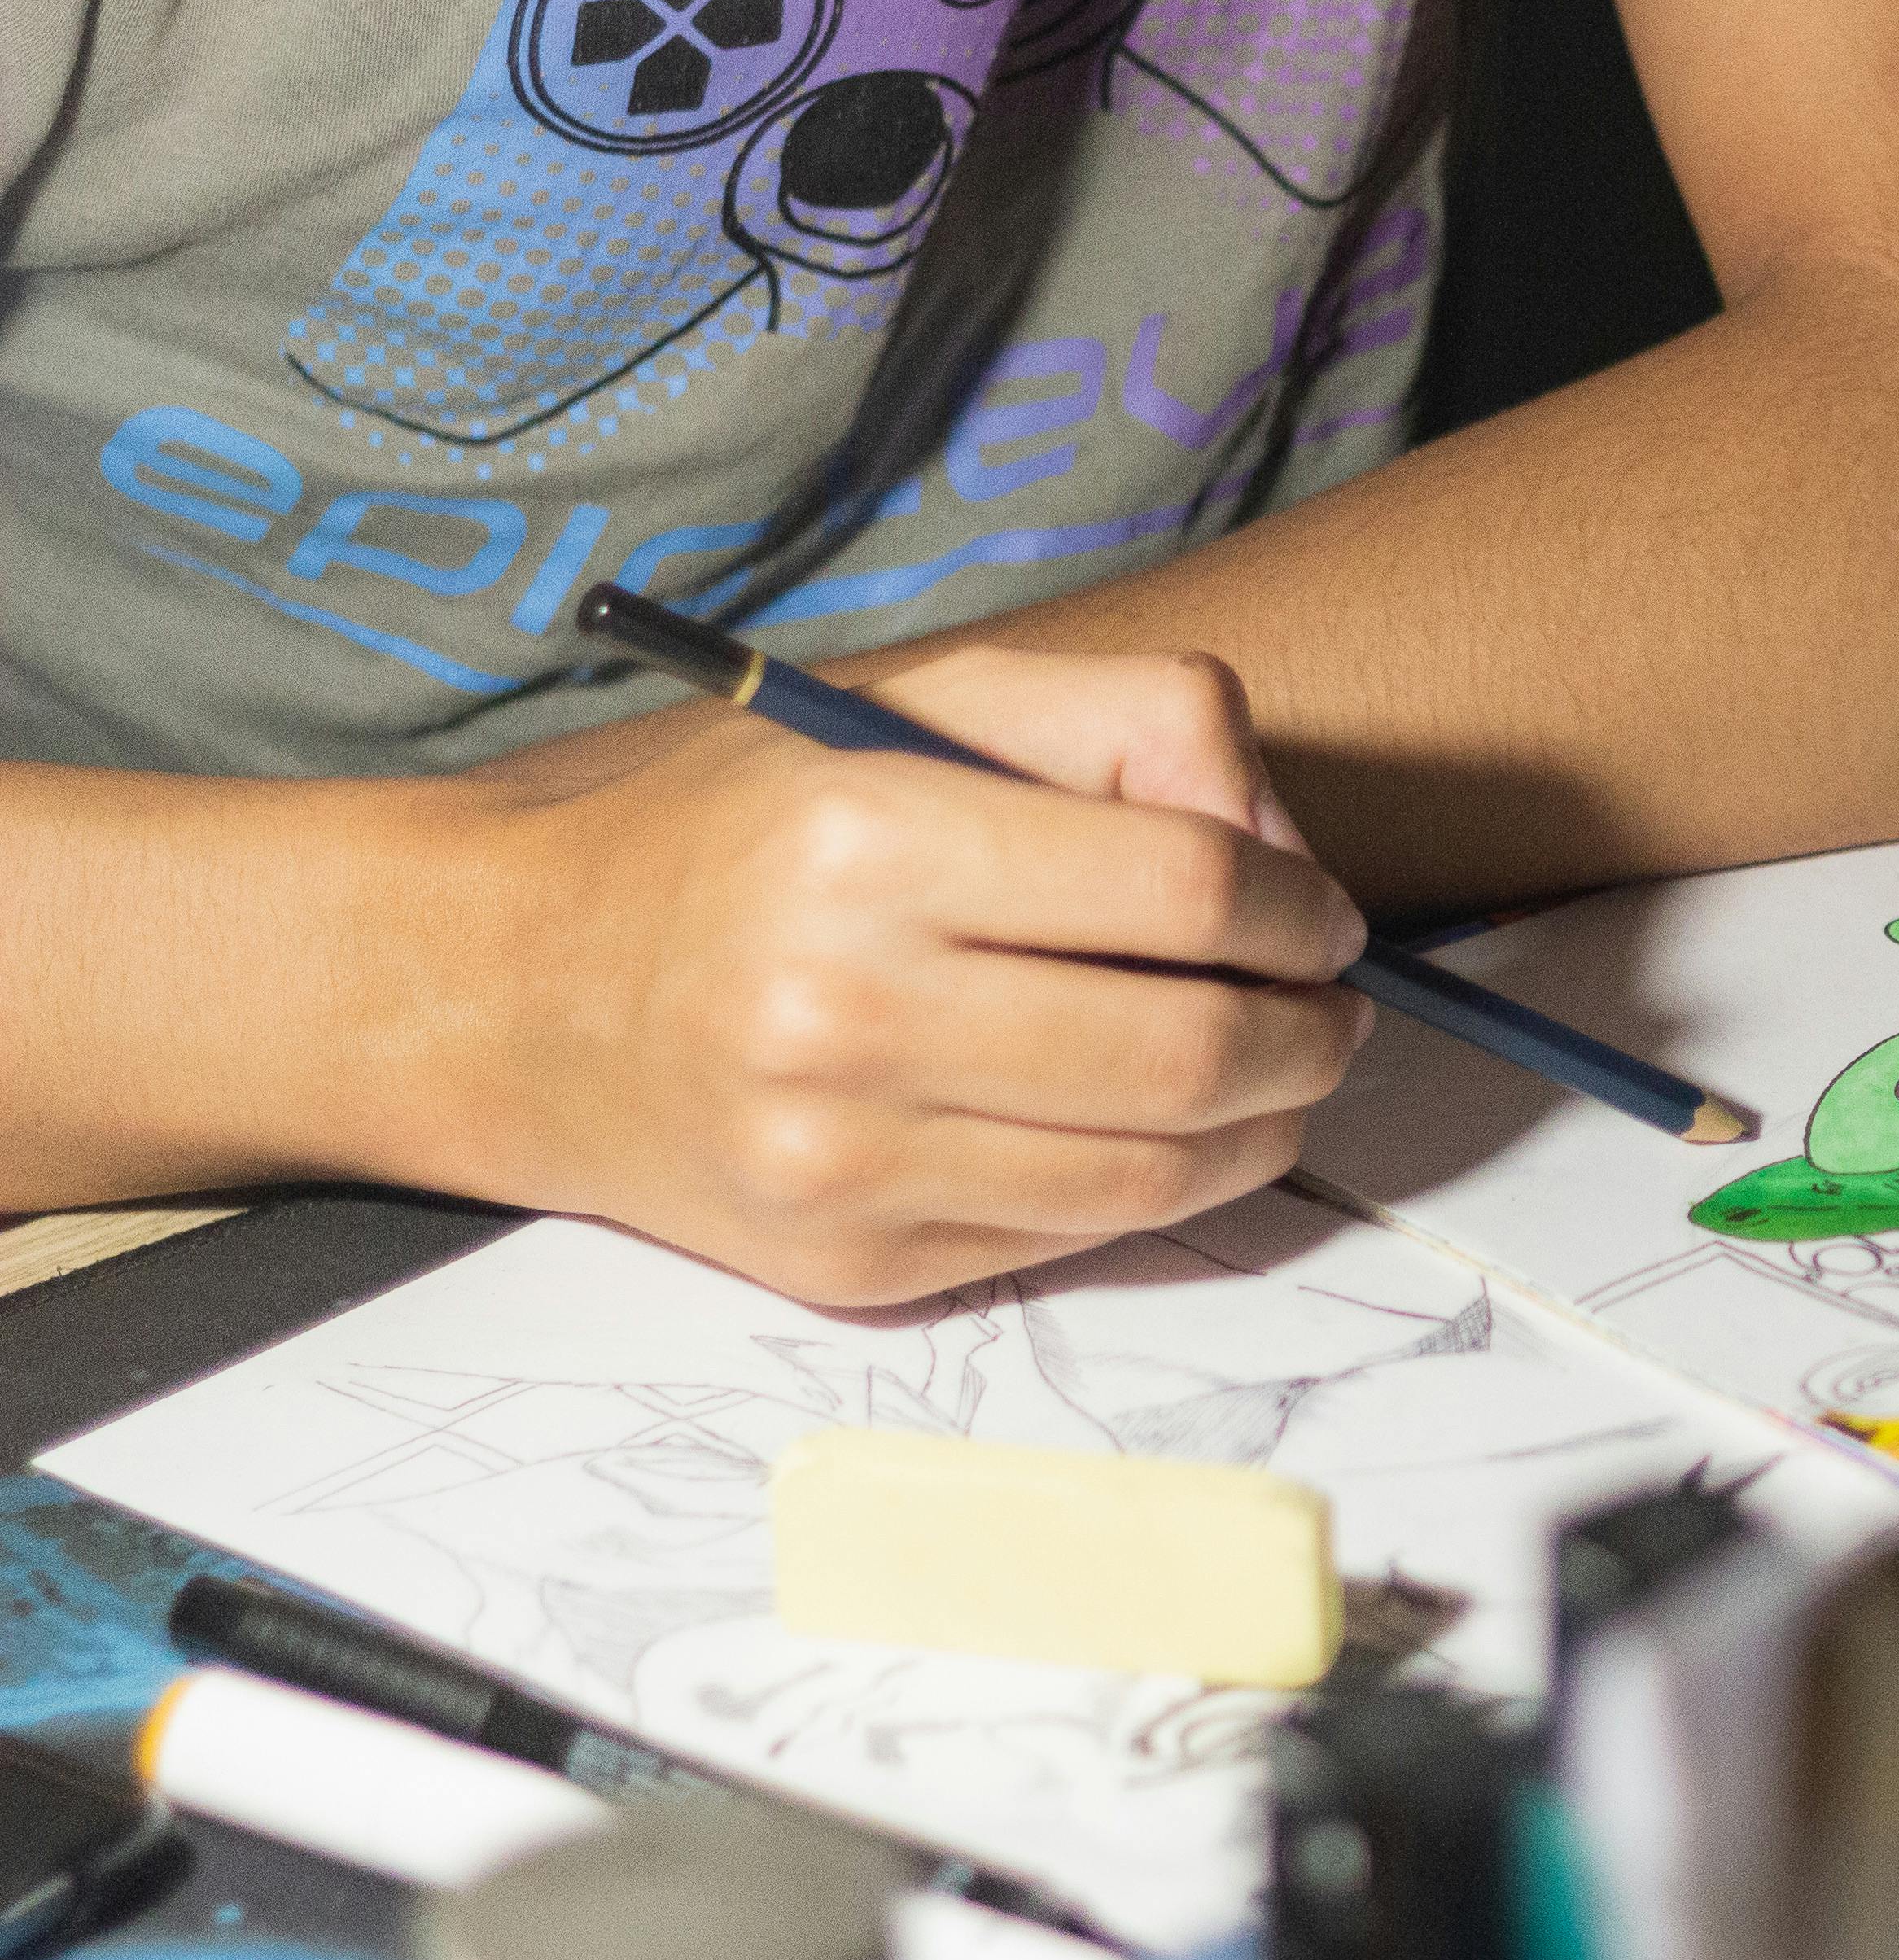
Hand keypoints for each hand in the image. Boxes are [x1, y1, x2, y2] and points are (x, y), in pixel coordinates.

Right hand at [452, 650, 1372, 1305]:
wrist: (507, 989)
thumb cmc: (733, 825)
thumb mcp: (917, 697)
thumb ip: (1130, 724)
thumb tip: (1285, 856)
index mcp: (863, 841)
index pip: (1186, 887)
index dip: (1300, 906)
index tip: (1320, 914)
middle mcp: (841, 1010)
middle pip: (1193, 1046)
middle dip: (1314, 1030)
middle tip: (1330, 1005)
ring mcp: (838, 1158)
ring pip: (1156, 1168)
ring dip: (1268, 1122)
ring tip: (1281, 1066)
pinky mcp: (846, 1262)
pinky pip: (1073, 1236)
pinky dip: (1158, 1183)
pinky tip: (1157, 1124)